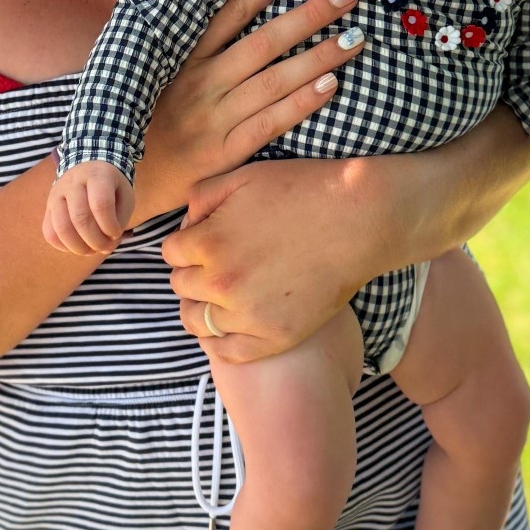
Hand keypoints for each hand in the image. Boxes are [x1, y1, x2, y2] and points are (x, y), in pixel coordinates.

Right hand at [43, 162, 134, 256]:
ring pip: (61, 228)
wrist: (89, 168)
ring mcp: (56, 194)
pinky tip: (78, 245)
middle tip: (106, 247)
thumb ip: (119, 221)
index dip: (110, 226)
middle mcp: (72, 182)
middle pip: (80, 218)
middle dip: (96, 241)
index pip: (101, 204)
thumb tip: (105, 245)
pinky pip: (49, 233)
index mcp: (97, 174)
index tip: (117, 233)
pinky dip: (64, 246)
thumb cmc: (111, 187)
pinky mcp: (48, 207)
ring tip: (92, 249)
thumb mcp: (125, 197)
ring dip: (79, 248)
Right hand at [129, 0, 366, 222]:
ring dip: (317, 57)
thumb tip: (234, 6)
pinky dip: (301, 103)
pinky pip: (270, 123)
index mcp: (185, 58)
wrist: (123, 182)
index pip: (231, 12)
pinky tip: (331, 85)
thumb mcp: (160, 77)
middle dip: (307, 16)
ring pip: (273, 80)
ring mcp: (213, 117)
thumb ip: (194, 47)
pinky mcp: (224, 152)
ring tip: (354, 38)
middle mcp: (200, 83)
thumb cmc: (152, 122)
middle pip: (262, 42)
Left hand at [165, 156, 382, 362]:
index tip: (207, 239)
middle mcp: (221, 283)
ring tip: (223, 295)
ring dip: (202, 307)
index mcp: (208, 243)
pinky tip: (231, 325)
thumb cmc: (303, 191)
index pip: (170, 253)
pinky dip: (221, 342)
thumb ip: (202, 198)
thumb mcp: (243, 177)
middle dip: (194, 271)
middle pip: (181, 286)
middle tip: (220, 263)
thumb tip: (187, 224)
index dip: (188, 243)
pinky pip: (228, 352)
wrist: (359, 220)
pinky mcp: (275, 337)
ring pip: (197, 322)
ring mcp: (248, 315)